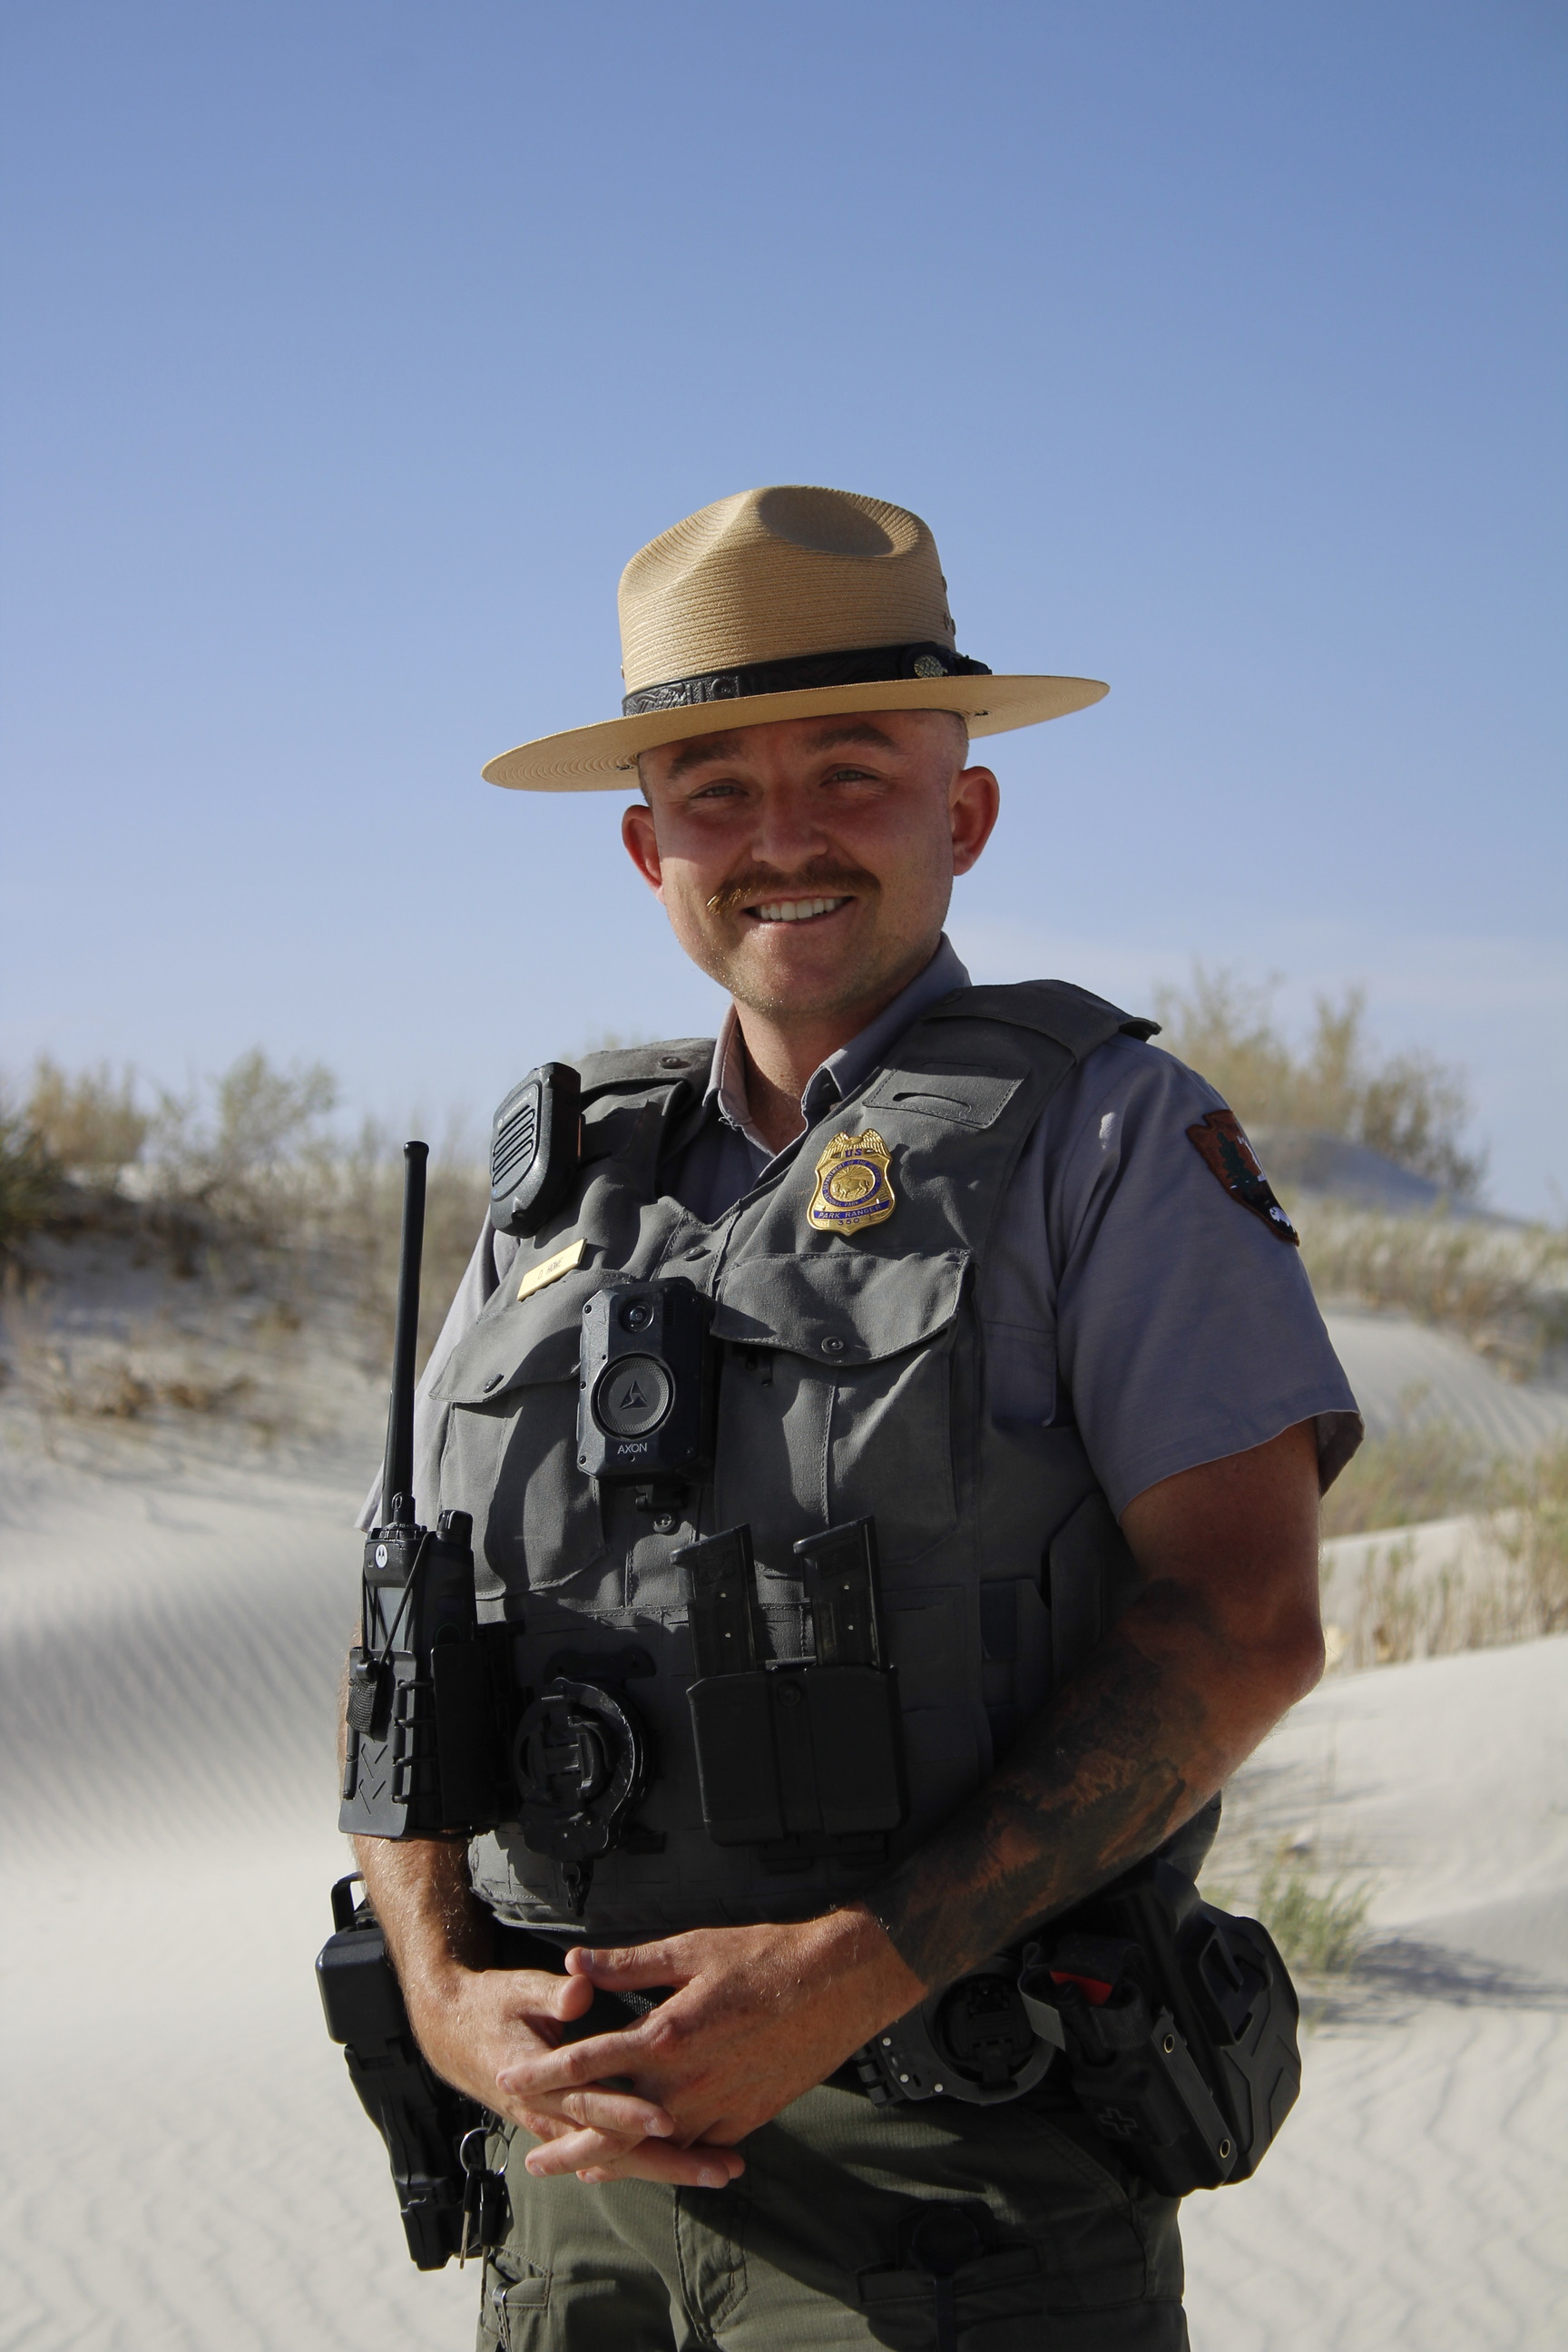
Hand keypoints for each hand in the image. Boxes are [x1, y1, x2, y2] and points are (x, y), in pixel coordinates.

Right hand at [402, 1958, 742, 2188]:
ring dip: (670, 2167)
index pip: (592, 2102)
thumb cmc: (494, 2005)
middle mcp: (551, 2115)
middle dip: (670, 2161)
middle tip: (724, 2169)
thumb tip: (582, 1986)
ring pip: (619, 2160)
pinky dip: (649, 2162)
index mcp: (541, 2081)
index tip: (670, 2119)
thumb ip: (556, 1992)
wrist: (454, 2035)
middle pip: (617, 2149)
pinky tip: (689, 2164)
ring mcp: (560, 2129)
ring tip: (725, 2171)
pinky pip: (613, 2155)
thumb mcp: (519, 1989)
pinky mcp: (568, 2130)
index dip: (629, 2113)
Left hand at [497, 1909, 925, 2179]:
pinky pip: (697, 2150)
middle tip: (533, 2160)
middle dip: (568, 2146)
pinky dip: (666, 2161)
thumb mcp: (690, 1949)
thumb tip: (573, 1965)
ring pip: (652, 2150)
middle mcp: (687, 2083)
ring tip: (579, 2171)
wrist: (838, 1985)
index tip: (509, 2080)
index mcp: (666, 2036)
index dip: (544, 2073)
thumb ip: (628, 1966)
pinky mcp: (747, 2120)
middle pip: (612, 2129)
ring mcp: (719, 2108)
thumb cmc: (764, 1957)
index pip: (587, 2062)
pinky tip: (651, 2163)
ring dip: (612, 2163)